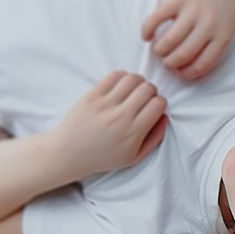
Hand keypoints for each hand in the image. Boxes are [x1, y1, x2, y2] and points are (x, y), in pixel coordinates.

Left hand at [52, 71, 167, 180]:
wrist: (70, 153)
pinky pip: (113, 76)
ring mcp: (105, 104)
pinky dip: (122, 76)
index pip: (157, 105)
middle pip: (147, 89)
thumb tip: (164, 118)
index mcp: (133, 132)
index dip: (161, 103)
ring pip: (132, 79)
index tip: (155, 107)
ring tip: (134, 90)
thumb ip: (154, 138)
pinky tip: (121, 85)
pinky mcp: (92, 95)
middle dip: (151, 91)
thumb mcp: (134, 157)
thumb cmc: (103, 157)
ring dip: (138, 82)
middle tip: (146, 98)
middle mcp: (120, 116)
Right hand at [141, 0, 234, 79]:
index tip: (179, 74)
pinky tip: (145, 36)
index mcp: (222, 36)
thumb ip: (213, 46)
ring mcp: (192, 10)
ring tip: (158, 50)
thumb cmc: (221, 7)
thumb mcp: (226, 29)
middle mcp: (208, 25)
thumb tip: (189, 68)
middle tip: (165, 63)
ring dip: (159, 50)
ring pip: (170, 40)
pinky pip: (157, 18)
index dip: (187, 73)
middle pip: (184, 54)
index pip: (203, 64)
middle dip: (171, 63)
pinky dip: (147, 30)